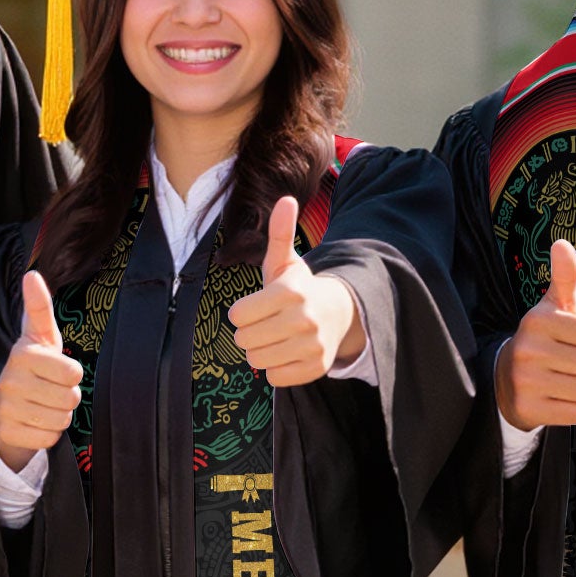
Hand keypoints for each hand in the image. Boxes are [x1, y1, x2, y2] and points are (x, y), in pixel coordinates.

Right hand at [0, 270, 82, 471]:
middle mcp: (11, 380)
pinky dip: (48, 433)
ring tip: (43, 405)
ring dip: (59, 415)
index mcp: (23, 354)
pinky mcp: (9, 432)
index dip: (72, 374)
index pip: (73, 372)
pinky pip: (49, 438)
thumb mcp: (39, 336)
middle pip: (70, 398)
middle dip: (68, 397)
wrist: (3, 406)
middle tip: (51, 390)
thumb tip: (32, 274)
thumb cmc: (33, 366)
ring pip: (61, 420)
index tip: (57, 369)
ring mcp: (8, 408)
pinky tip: (35, 422)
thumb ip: (40, 307)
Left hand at [226, 195, 361, 385]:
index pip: (238, 315)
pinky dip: (275, 368)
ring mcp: (312, 346)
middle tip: (265, 324)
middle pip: (244, 341)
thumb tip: (286, 199)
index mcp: (291, 292)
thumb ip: (280, 233)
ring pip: (257, 361)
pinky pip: (274, 378)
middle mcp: (304, 320)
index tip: (255, 307)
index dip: (241, 312)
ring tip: (275, 338)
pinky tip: (286, 352)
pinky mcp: (316, 368)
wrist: (338, 314)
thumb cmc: (299, 288)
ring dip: (260, 351)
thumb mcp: (285, 261)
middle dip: (249, 333)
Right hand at [495, 239, 575, 427]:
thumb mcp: (553, 307)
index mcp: (538, 320)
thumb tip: (562, 243)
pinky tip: (557, 398)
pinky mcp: (529, 409)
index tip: (574, 341)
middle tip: (569, 364)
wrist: (504, 379)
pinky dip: (574, 409)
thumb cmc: (543, 339)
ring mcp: (526, 381)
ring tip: (564, 380)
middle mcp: (529, 349)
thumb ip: (564, 277)